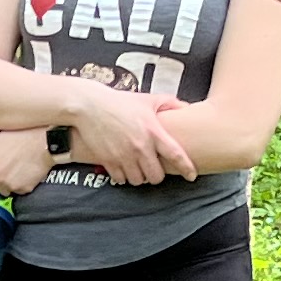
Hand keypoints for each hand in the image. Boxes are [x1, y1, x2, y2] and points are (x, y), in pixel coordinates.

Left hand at [0, 126, 54, 197]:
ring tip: (18, 172)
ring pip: (3, 191)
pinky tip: (27, 175)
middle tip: (7, 173)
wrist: (42, 142)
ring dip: (9, 185)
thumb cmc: (20, 136)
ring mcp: (5, 183)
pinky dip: (22, 186)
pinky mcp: (19, 189)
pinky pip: (18, 192)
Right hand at [65, 80, 192, 186]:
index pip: (176, 155)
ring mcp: (123, 156)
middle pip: (156, 176)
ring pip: (138, 181)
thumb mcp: (148, 99)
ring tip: (138, 168)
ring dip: (140, 177)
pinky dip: (124, 177)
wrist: (90, 106)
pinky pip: (121, 179)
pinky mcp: (108, 161)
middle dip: (156, 175)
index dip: (186, 168)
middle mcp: (140, 147)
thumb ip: (170, 103)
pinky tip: (124, 168)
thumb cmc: (120, 102)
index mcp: (153, 132)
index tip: (191, 176)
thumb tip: (187, 107)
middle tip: (153, 168)